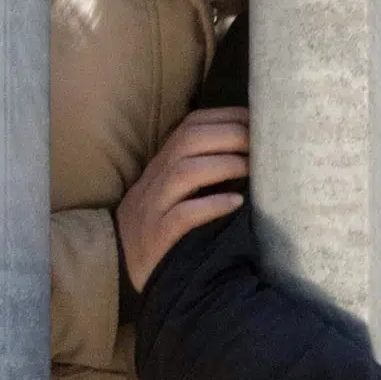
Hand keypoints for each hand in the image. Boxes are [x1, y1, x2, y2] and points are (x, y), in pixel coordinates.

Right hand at [117, 106, 248, 290]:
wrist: (118, 262)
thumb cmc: (157, 222)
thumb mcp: (171, 189)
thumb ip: (198, 168)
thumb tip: (248, 152)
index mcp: (161, 163)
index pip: (190, 126)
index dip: (225, 117)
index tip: (257, 120)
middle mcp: (155, 179)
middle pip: (189, 141)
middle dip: (230, 136)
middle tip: (262, 145)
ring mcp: (154, 207)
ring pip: (184, 172)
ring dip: (223, 165)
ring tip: (252, 170)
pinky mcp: (157, 236)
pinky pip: (182, 215)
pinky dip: (211, 205)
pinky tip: (235, 202)